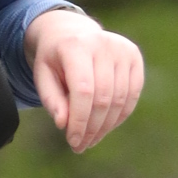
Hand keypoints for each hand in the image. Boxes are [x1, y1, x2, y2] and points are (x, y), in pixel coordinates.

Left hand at [26, 10, 144, 152]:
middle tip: (80, 145)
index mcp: (75, 46)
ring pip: (120, 99)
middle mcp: (103, 44)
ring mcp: (122, 49)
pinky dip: (120, 116)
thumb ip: (51, 99)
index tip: (73, 141)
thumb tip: (64, 124)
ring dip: (106, 126)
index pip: (83, 91)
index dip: (79, 120)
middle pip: (103, 98)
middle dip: (92, 128)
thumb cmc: (54, 60)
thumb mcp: (43, 76)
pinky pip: (132, 94)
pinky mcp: (134, 56)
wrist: (70, 32)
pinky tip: (105, 127)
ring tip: (91, 140)